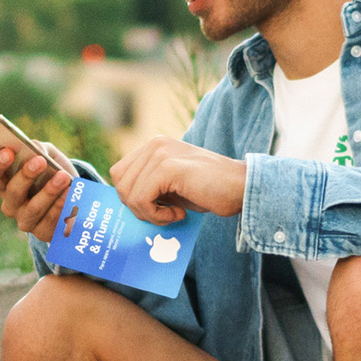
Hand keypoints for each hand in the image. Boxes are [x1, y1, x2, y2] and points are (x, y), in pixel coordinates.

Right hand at [0, 144, 72, 241]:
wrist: (73, 197)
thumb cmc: (53, 171)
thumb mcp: (47, 155)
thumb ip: (40, 149)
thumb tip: (36, 149)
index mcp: (4, 183)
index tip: (8, 152)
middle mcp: (10, 204)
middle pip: (12, 191)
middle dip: (25, 175)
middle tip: (40, 161)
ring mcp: (25, 220)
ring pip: (33, 208)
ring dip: (48, 191)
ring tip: (63, 176)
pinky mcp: (42, 232)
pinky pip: (50, 220)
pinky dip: (61, 205)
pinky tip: (69, 193)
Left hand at [109, 136, 246, 223]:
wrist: (241, 187)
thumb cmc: (210, 191)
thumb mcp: (171, 186)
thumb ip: (149, 187)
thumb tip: (125, 203)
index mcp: (154, 146)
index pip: (119, 173)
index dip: (131, 197)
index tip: (155, 208)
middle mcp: (155, 144)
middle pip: (120, 183)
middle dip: (137, 207)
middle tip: (163, 214)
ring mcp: (160, 153)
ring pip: (129, 193)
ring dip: (148, 213)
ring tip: (173, 215)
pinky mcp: (168, 167)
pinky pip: (142, 199)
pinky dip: (157, 215)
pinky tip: (179, 214)